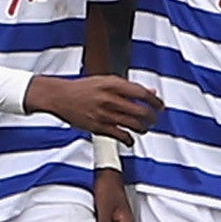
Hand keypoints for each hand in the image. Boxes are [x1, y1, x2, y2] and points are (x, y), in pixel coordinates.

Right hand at [25, 74, 162, 142]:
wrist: (60, 96)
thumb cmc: (84, 88)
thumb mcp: (106, 81)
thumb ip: (129, 87)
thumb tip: (151, 92)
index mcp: (112, 84)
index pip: (141, 93)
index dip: (155, 101)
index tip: (160, 106)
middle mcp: (109, 98)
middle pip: (140, 110)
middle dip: (151, 117)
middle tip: (154, 119)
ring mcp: (104, 114)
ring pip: (133, 124)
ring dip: (143, 128)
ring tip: (144, 129)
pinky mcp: (98, 127)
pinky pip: (120, 136)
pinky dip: (129, 140)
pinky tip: (130, 140)